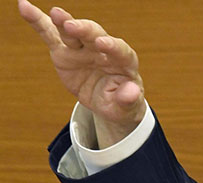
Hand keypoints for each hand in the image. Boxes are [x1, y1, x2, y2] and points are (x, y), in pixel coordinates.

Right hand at [19, 0, 145, 147]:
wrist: (107, 101)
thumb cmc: (120, 102)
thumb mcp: (126, 106)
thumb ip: (128, 99)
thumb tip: (132, 92)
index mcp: (123, 61)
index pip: (120, 50)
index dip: (112, 46)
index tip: (102, 43)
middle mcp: (103, 50)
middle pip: (95, 34)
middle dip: (85, 30)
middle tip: (73, 26)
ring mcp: (83, 49)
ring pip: (72, 32)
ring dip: (64, 21)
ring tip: (55, 13)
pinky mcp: (65, 52)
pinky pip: (51, 35)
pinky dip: (38, 22)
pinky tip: (25, 8)